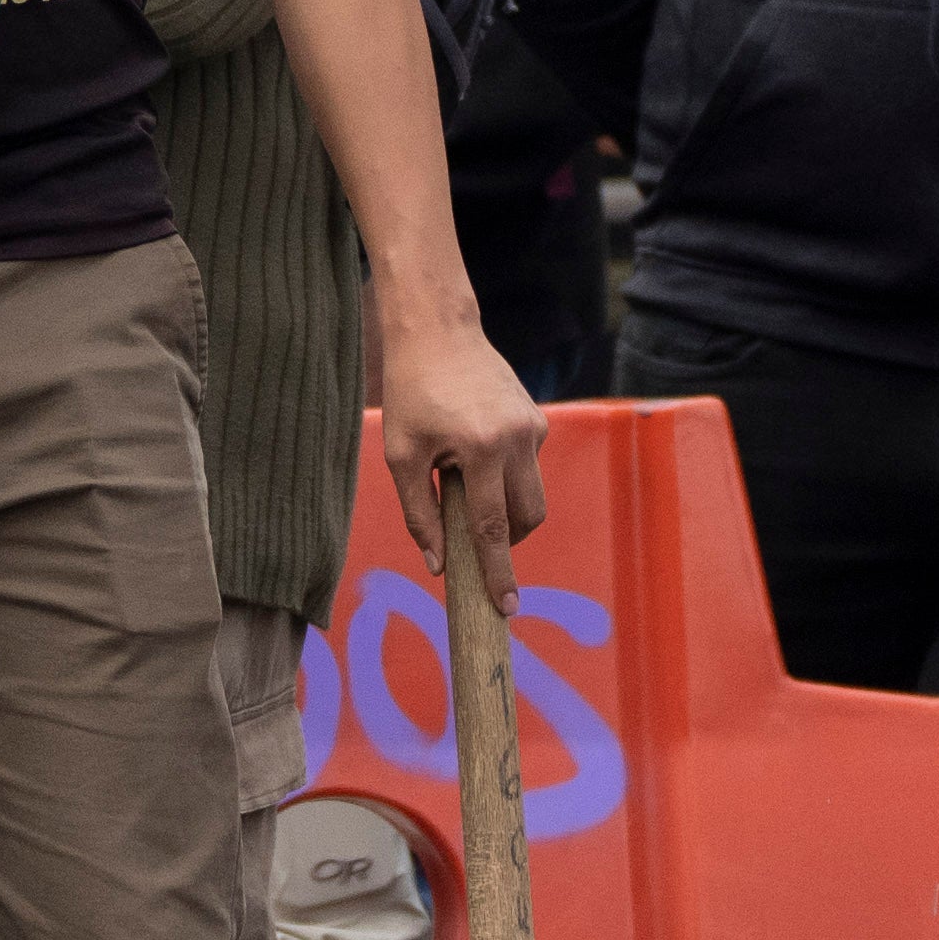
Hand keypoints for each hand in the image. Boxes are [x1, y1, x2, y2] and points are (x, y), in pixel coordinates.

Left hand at [374, 303, 548, 559]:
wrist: (438, 331)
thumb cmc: (411, 393)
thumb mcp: (401, 455)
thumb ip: (419, 514)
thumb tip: (438, 564)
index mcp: (481, 449)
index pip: (492, 529)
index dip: (497, 573)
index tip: (506, 608)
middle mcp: (516, 439)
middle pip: (526, 519)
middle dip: (505, 541)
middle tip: (470, 537)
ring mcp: (533, 428)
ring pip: (532, 496)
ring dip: (505, 508)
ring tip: (464, 482)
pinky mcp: (537, 420)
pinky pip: (528, 468)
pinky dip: (506, 477)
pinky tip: (474, 452)